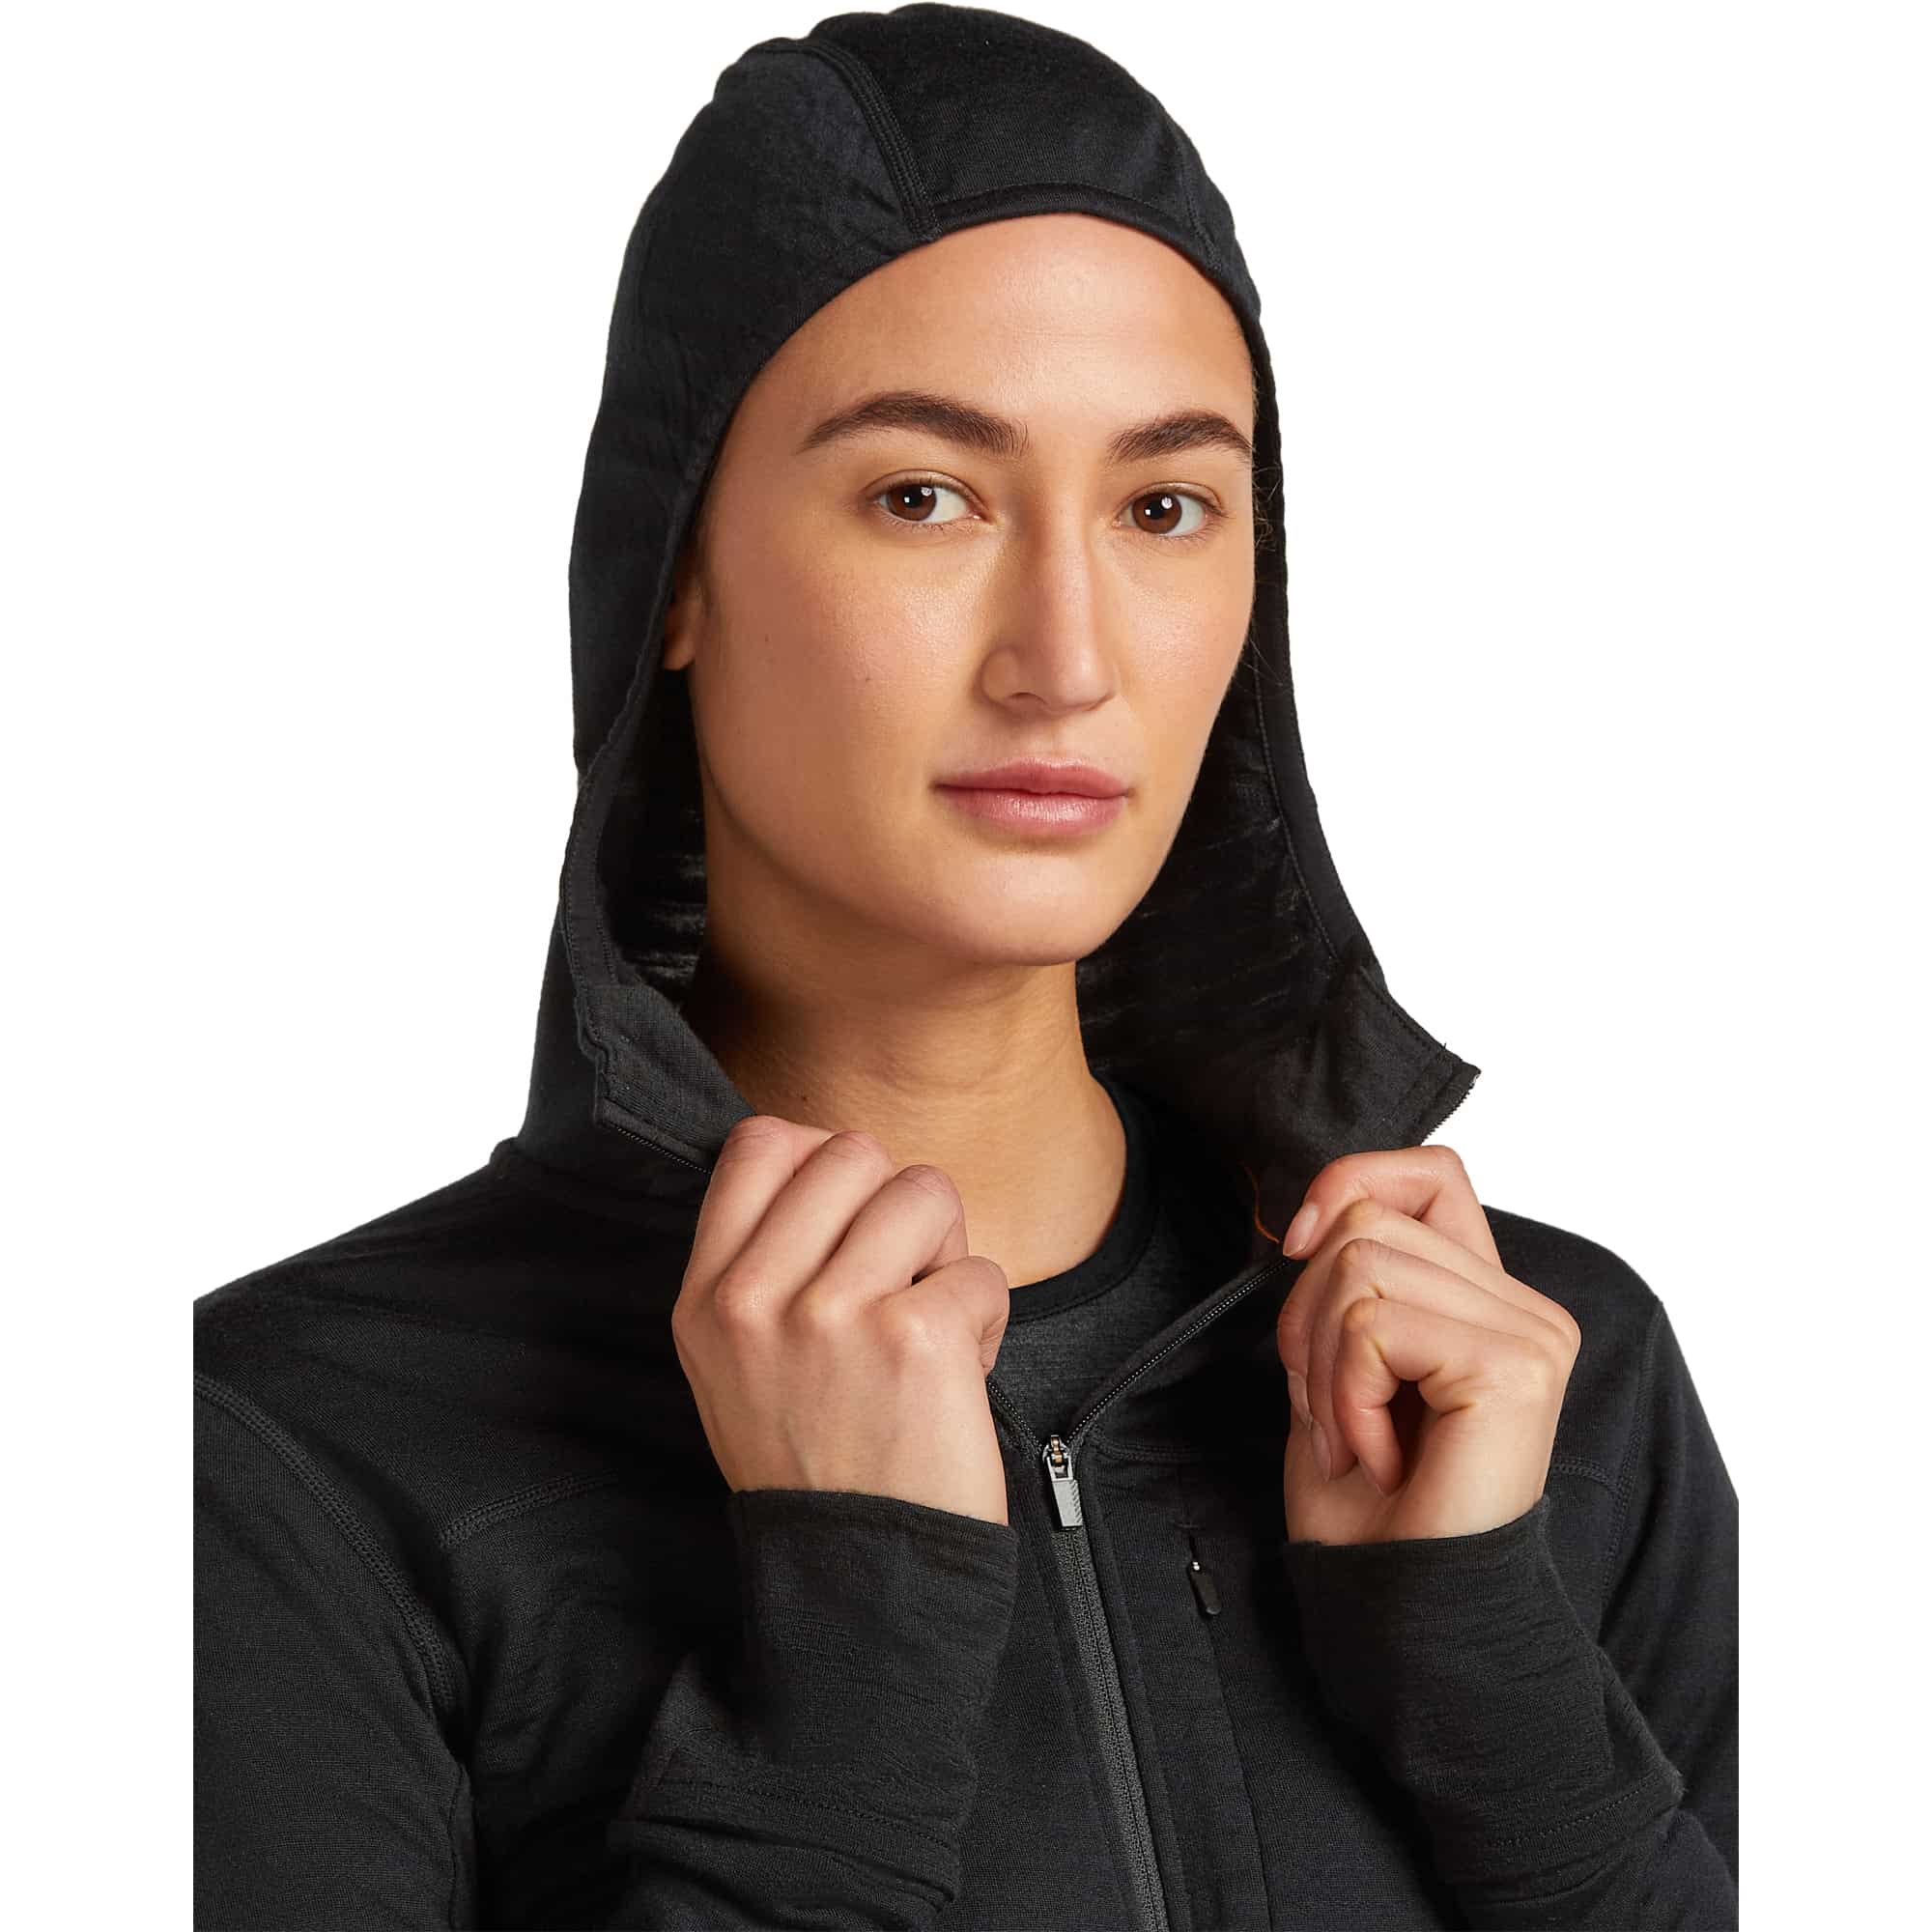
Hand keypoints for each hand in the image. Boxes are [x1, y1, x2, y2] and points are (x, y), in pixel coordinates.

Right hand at [671, 1115, 1013, 1524]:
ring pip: (925, 1190)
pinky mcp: (913, 1337)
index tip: (848, 1214)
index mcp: (707, 1297)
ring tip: (930, 1326)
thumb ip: (765, 1260)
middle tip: (899, 1280)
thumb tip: (825, 1158)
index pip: (757, 1144)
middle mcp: (755, 1297)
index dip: (821, 1157)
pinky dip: (988, 1319)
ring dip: (947, 1255)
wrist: (862, 1577)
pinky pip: (982, 1271)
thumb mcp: (739, 1361)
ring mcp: (831, 1314)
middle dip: (896, 1203)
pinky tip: (958, 1376)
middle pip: (852, 1150)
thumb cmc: (818, 1459)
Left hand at [1274, 1146, 1581, 1544]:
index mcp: (1490, 1299)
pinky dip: (1345, 1396)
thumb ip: (1345, 1282)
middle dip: (1307, 1315)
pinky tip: (1380, 1459)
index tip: (1298, 1249)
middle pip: (1365, 1219)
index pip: (1430, 1172)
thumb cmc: (1369, 1507)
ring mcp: (1529, 1334)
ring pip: (1359, 1264)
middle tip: (1331, 1413)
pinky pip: (1374, 1326)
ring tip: (1358, 1439)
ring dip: (1323, 1365)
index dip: (1348, 1183)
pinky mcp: (1513, 1366)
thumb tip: (1308, 1214)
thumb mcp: (1337, 1367)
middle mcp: (1526, 1308)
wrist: (1402, 1608)